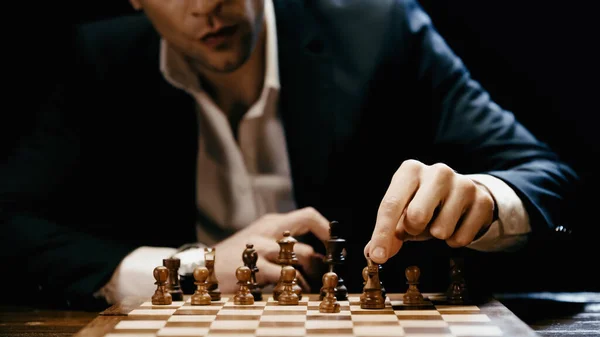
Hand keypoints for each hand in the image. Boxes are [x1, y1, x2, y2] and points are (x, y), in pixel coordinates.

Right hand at [214, 207, 328, 292]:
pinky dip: (294, 285)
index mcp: (272, 223)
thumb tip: (315, 257)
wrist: (202, 266)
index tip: (334, 246)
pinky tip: (293, 292)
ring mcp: (260, 248)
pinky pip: (285, 275)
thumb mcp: (260, 241)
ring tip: (309, 287)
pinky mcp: (254, 266)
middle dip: (321, 262)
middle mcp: (268, 231)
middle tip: (324, 276)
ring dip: (310, 276)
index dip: (326, 230)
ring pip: (301, 257)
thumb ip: (284, 243)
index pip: (308, 215)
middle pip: (307, 241)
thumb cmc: (236, 257)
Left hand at [364, 160, 495, 263]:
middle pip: (416, 217)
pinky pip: (461, 239)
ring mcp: (463, 184)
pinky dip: (454, 239)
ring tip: (438, 221)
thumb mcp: (402, 212)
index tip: (378, 256)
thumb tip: (373, 253)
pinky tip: (456, 224)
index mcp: (410, 170)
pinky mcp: (482, 201)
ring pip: (440, 231)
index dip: (382, 234)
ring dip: (436, 235)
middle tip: (418, 225)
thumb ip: (387, 233)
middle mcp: (437, 171)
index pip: (391, 205)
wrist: (462, 195)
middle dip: (414, 230)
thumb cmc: (424, 203)